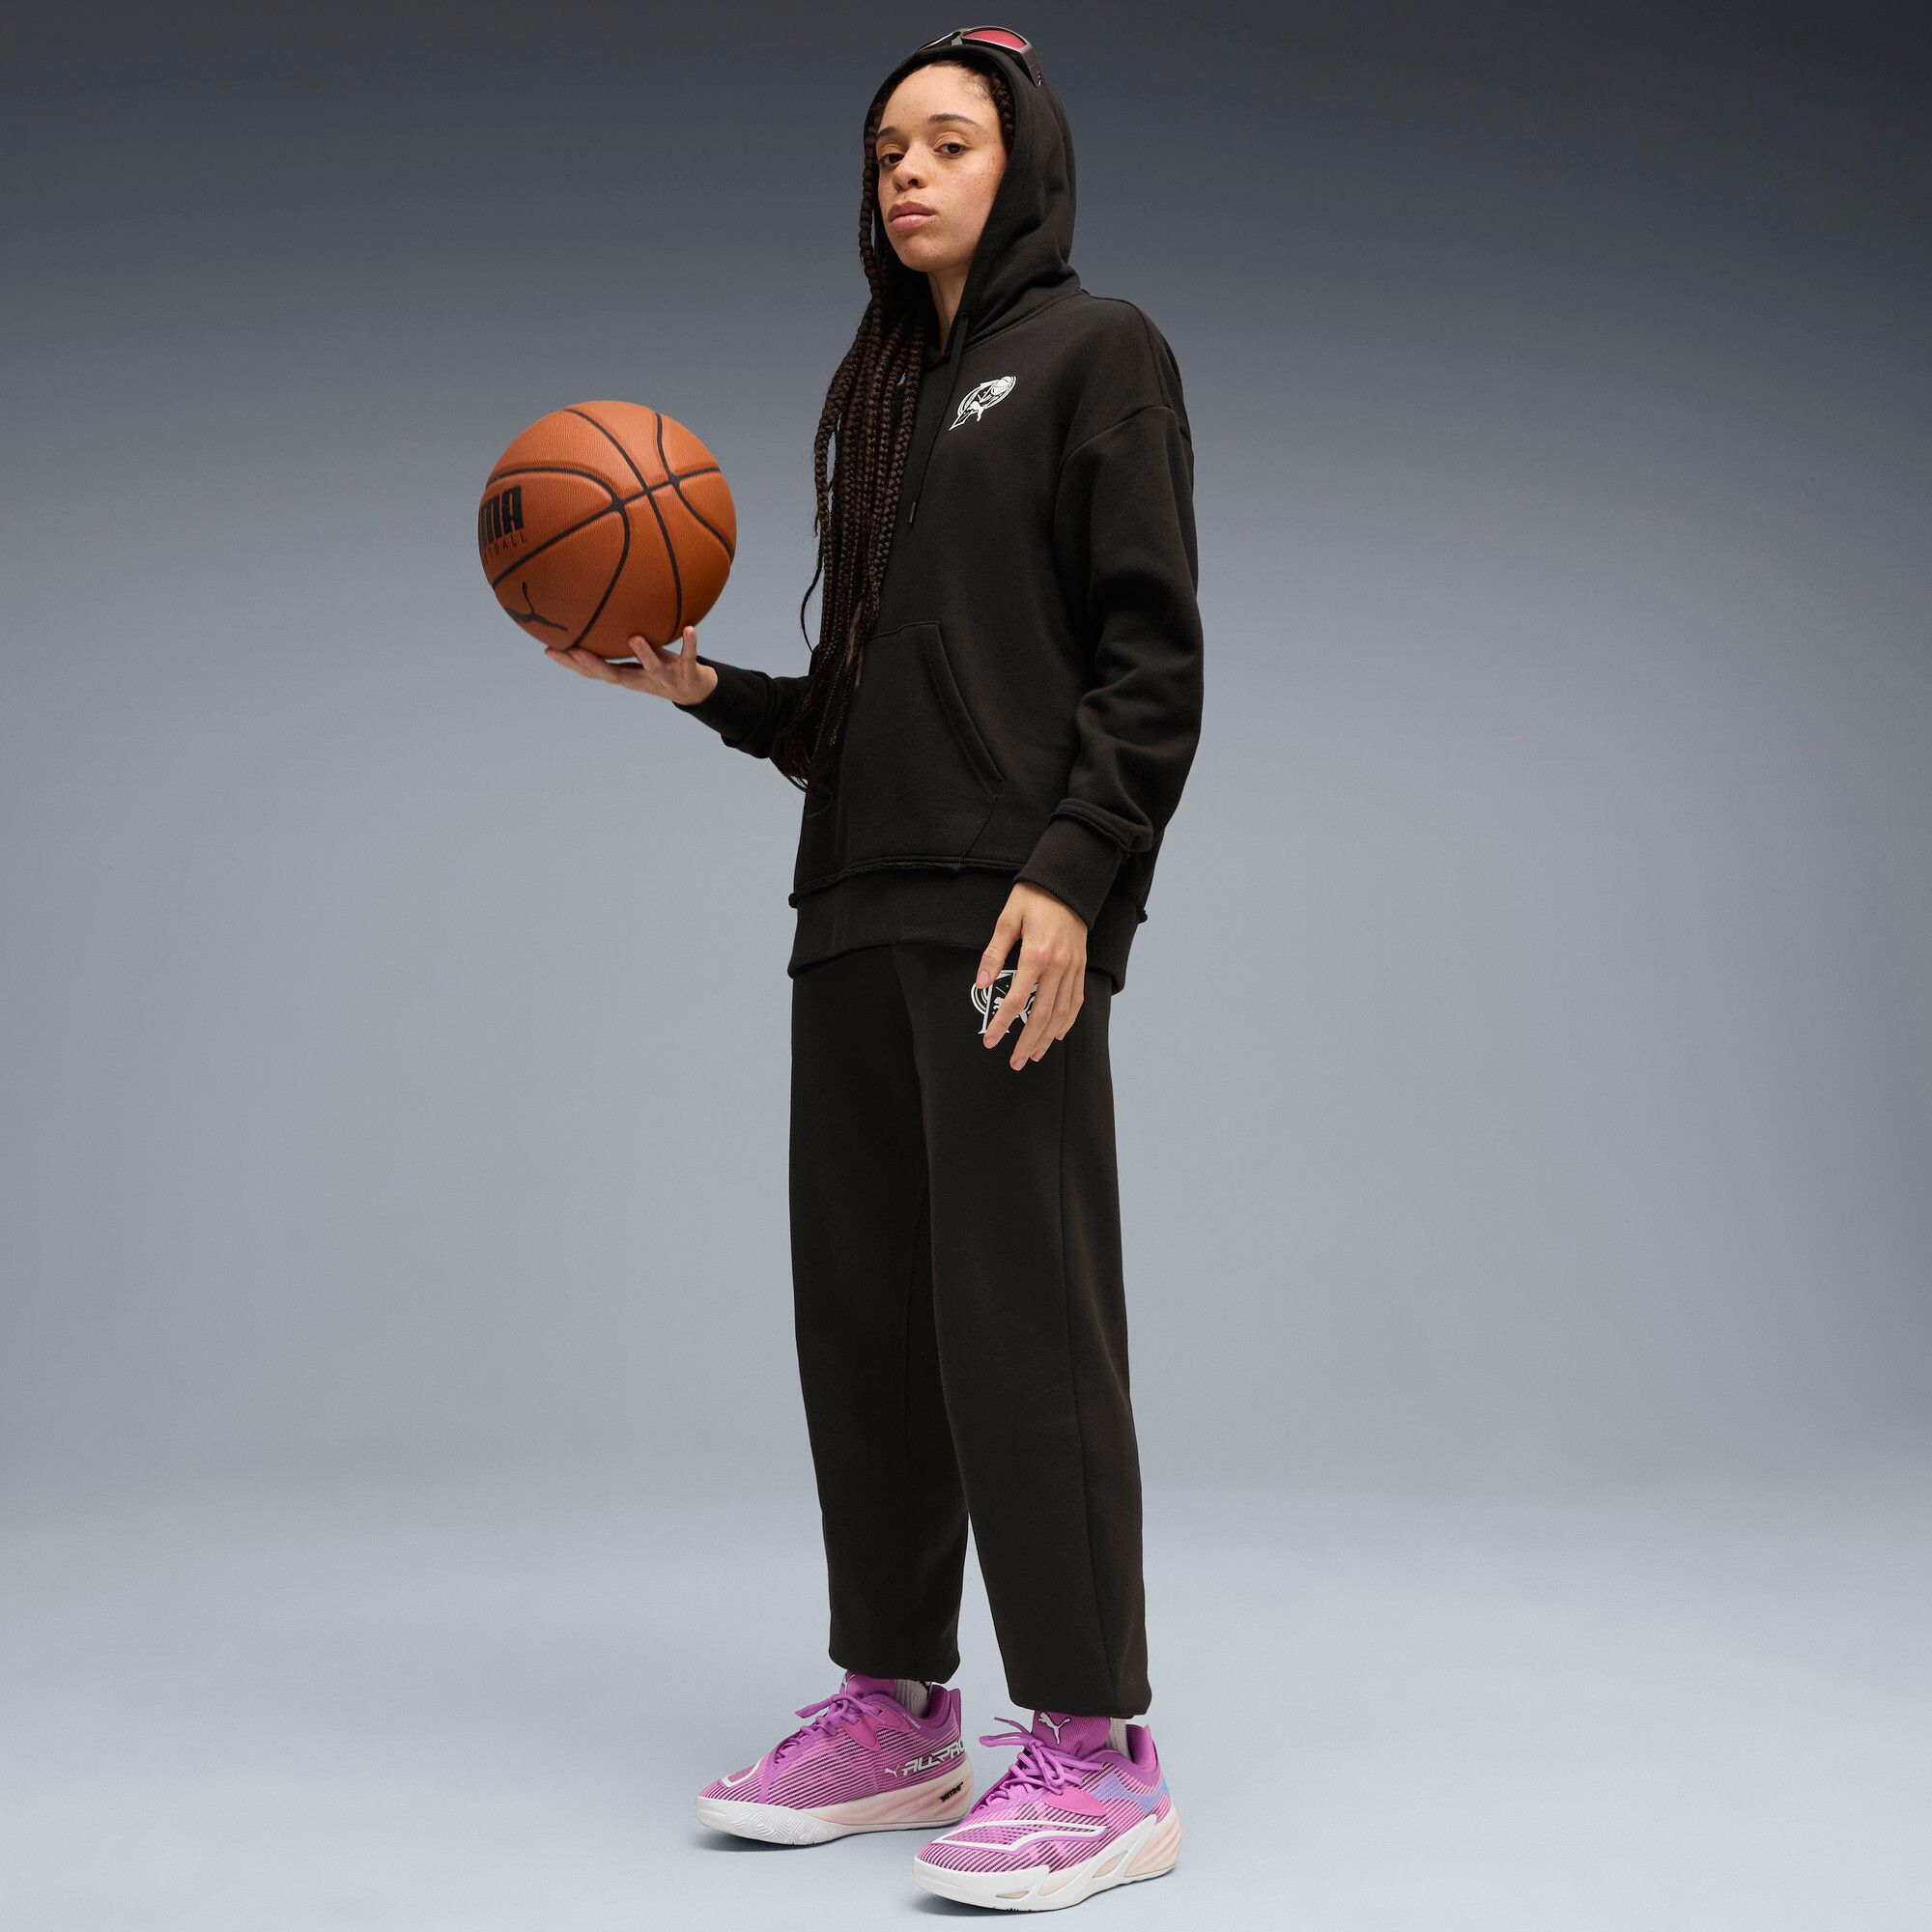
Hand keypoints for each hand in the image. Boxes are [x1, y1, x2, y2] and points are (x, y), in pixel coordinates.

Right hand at [544, 623, 717, 705]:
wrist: (697, 692)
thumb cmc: (662, 668)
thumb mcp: (638, 658)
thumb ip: (621, 641)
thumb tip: (600, 612)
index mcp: (627, 676)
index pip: (594, 673)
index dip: (571, 664)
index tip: (549, 650)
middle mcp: (642, 680)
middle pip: (615, 676)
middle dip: (594, 665)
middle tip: (575, 651)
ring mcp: (665, 679)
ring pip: (652, 668)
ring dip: (644, 654)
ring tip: (635, 638)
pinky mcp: (687, 673)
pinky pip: (689, 657)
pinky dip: (690, 645)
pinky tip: (691, 629)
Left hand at [975, 884, 1087, 1068]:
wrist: (1067, 883)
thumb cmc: (1033, 898)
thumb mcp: (1007, 920)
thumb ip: (994, 954)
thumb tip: (982, 983)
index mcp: (1036, 955)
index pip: (1017, 1000)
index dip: (1002, 1024)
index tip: (991, 1041)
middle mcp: (1058, 966)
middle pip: (1042, 1015)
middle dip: (1026, 1042)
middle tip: (1014, 1062)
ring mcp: (1072, 968)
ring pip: (1061, 1013)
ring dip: (1047, 1038)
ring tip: (1033, 1055)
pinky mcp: (1080, 966)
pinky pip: (1076, 1000)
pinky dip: (1068, 1021)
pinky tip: (1057, 1034)